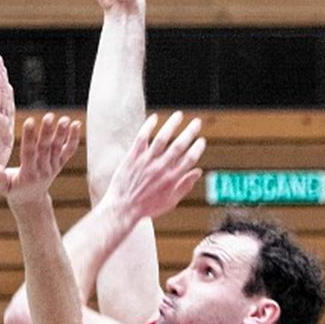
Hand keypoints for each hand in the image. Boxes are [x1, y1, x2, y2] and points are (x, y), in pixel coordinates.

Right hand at [0, 113, 81, 207]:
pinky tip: (76, 124)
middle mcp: (42, 170)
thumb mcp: (1, 188)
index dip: (29, 137)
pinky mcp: (59, 164)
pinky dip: (73, 139)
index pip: (29, 153)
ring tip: (64, 119)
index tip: (29, 121)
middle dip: (47, 132)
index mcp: (27, 174)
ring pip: (58, 148)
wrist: (30, 199)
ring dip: (61, 133)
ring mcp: (53, 167)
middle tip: (49, 116)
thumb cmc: (12, 190)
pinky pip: (68, 151)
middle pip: (45, 148)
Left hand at [103, 111, 205, 238]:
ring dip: (171, 125)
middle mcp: (161, 168)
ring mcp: (146, 162)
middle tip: (197, 122)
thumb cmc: (146, 207)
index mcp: (172, 179)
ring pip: (162, 138)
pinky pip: (142, 138)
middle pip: (179, 146)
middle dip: (190, 132)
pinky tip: (154, 118)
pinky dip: (148, 127)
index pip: (189, 159)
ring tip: (179, 115)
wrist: (122, 208)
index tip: (201, 140)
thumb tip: (198, 172)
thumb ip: (185, 186)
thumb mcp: (170, 202)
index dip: (197, 148)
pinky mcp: (133, 157)